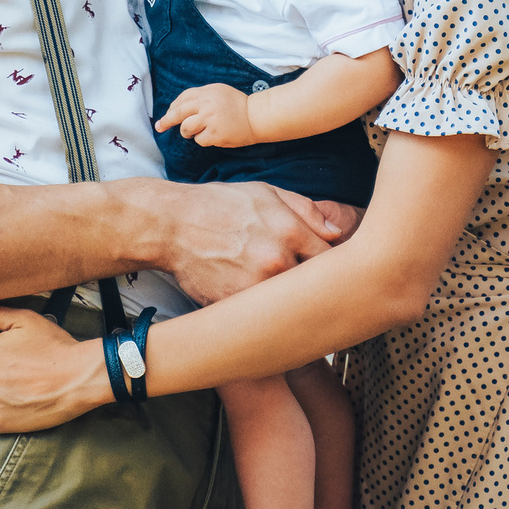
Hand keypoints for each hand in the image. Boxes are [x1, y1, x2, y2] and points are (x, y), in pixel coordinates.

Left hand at [157, 83, 256, 146]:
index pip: (182, 98)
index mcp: (207, 92)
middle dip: (166, 121)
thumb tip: (178, 108)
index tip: (166, 115)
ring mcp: (210, 119)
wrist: (256, 116)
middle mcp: (206, 104)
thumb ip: (201, 97)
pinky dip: (203, 140)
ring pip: (186, 129)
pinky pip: (198, 140)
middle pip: (178, 112)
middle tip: (159, 127)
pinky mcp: (215, 134)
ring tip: (198, 131)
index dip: (172, 107)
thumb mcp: (219, 92)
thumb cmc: (238, 105)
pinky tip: (213, 136)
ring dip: (188, 132)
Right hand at [157, 180, 355, 304]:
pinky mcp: (235, 306)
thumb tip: (336, 233)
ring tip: (282, 294)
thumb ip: (306, 211)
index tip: (330, 268)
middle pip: (314, 286)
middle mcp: (277, 260)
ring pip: (289, 303)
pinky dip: (264, 312)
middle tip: (309, 285)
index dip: (333, 265)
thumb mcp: (266, 193)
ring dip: (289, 301)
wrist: (171, 225)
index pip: (332, 259)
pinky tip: (259, 303)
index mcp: (290, 231)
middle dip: (314, 286)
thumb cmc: (220, 205)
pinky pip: (261, 315)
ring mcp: (255, 286)